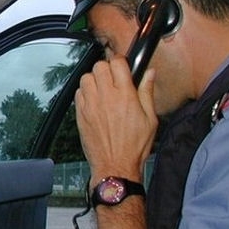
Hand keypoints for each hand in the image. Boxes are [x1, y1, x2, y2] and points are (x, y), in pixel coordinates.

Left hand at [74, 56, 157, 181]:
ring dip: (94, 80)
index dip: (121, 62)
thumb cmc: (134, 146)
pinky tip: (94, 101)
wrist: (115, 166)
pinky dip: (85, 93)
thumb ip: (147, 92)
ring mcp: (90, 105)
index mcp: (125, 95)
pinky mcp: (80, 114)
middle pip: (99, 66)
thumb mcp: (150, 119)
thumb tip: (149, 73)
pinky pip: (78, 93)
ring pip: (86, 77)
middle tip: (114, 80)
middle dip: (107, 69)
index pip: (117, 63)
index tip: (124, 68)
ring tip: (103, 90)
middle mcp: (106, 97)